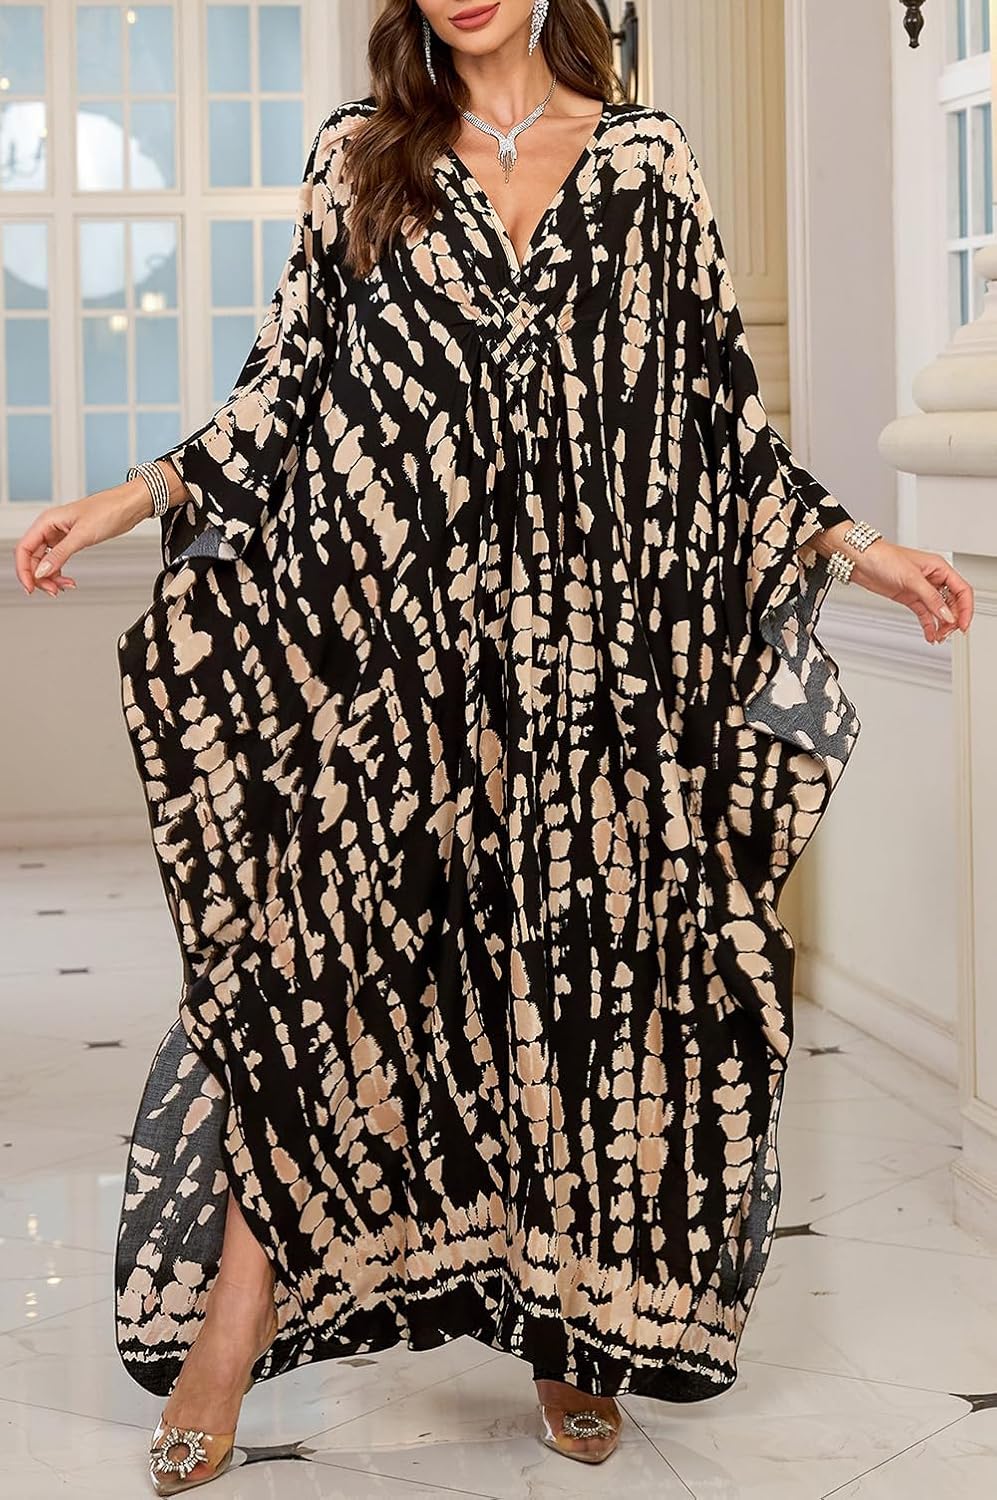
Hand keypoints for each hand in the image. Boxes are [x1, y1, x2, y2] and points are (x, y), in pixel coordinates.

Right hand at [13, 478, 152, 597]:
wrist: (129, 506)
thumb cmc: (109, 509)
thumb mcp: (82, 535)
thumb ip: (60, 554)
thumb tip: (43, 571)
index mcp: (47, 521)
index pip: (24, 549)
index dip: (24, 570)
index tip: (31, 587)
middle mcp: (50, 528)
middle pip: (33, 557)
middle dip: (40, 577)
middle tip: (53, 590)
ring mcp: (60, 535)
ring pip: (45, 561)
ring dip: (51, 577)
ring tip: (64, 587)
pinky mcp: (72, 541)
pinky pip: (58, 560)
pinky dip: (60, 572)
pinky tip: (68, 580)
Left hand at [843, 536, 972, 644]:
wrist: (860, 560)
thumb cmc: (884, 557)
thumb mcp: (911, 578)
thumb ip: (931, 597)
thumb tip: (946, 614)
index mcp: (939, 568)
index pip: (962, 590)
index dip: (966, 609)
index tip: (963, 625)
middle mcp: (933, 578)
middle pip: (953, 602)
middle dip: (953, 619)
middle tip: (948, 633)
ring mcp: (921, 589)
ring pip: (939, 610)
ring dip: (941, 625)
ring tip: (939, 637)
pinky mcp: (909, 597)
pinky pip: (924, 613)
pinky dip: (928, 625)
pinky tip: (930, 635)